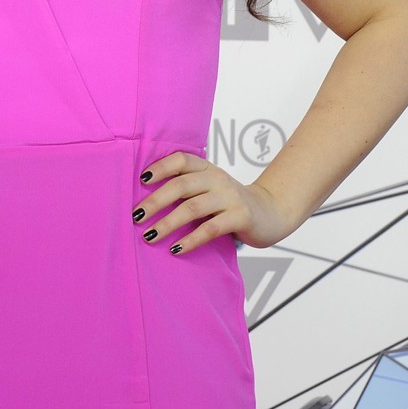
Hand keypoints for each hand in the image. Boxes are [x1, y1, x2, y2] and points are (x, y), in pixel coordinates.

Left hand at [132, 152, 292, 253]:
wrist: (271, 212)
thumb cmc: (229, 202)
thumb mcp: (209, 188)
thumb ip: (187, 188)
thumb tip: (146, 201)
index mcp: (207, 168)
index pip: (181, 159)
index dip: (161, 167)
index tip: (141, 180)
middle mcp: (218, 178)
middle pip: (181, 186)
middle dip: (155, 201)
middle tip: (136, 216)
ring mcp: (230, 197)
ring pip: (192, 208)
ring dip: (167, 223)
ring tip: (150, 236)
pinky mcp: (240, 217)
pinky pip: (211, 229)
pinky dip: (191, 239)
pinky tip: (176, 249)